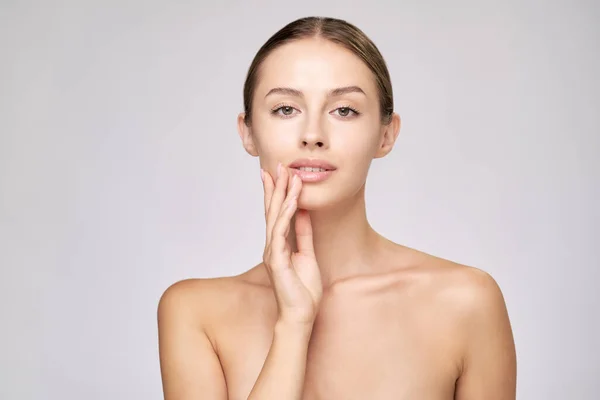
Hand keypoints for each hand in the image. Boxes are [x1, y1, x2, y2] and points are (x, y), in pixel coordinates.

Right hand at [261, 163, 322, 326]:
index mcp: (279, 244)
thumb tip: (305, 213)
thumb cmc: (303, 289)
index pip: (276, 213)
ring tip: (287, 176)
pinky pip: (281, 232)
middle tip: (276, 165)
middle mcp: (272, 245)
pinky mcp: (277, 259)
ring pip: (275, 217)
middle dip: (275, 187)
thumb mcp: (307, 254)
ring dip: (282, 195)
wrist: (300, 314)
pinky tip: (291, 201)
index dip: (277, 193)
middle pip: (271, 210)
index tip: (278, 174)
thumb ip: (304, 234)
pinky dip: (286, 214)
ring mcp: (272, 251)